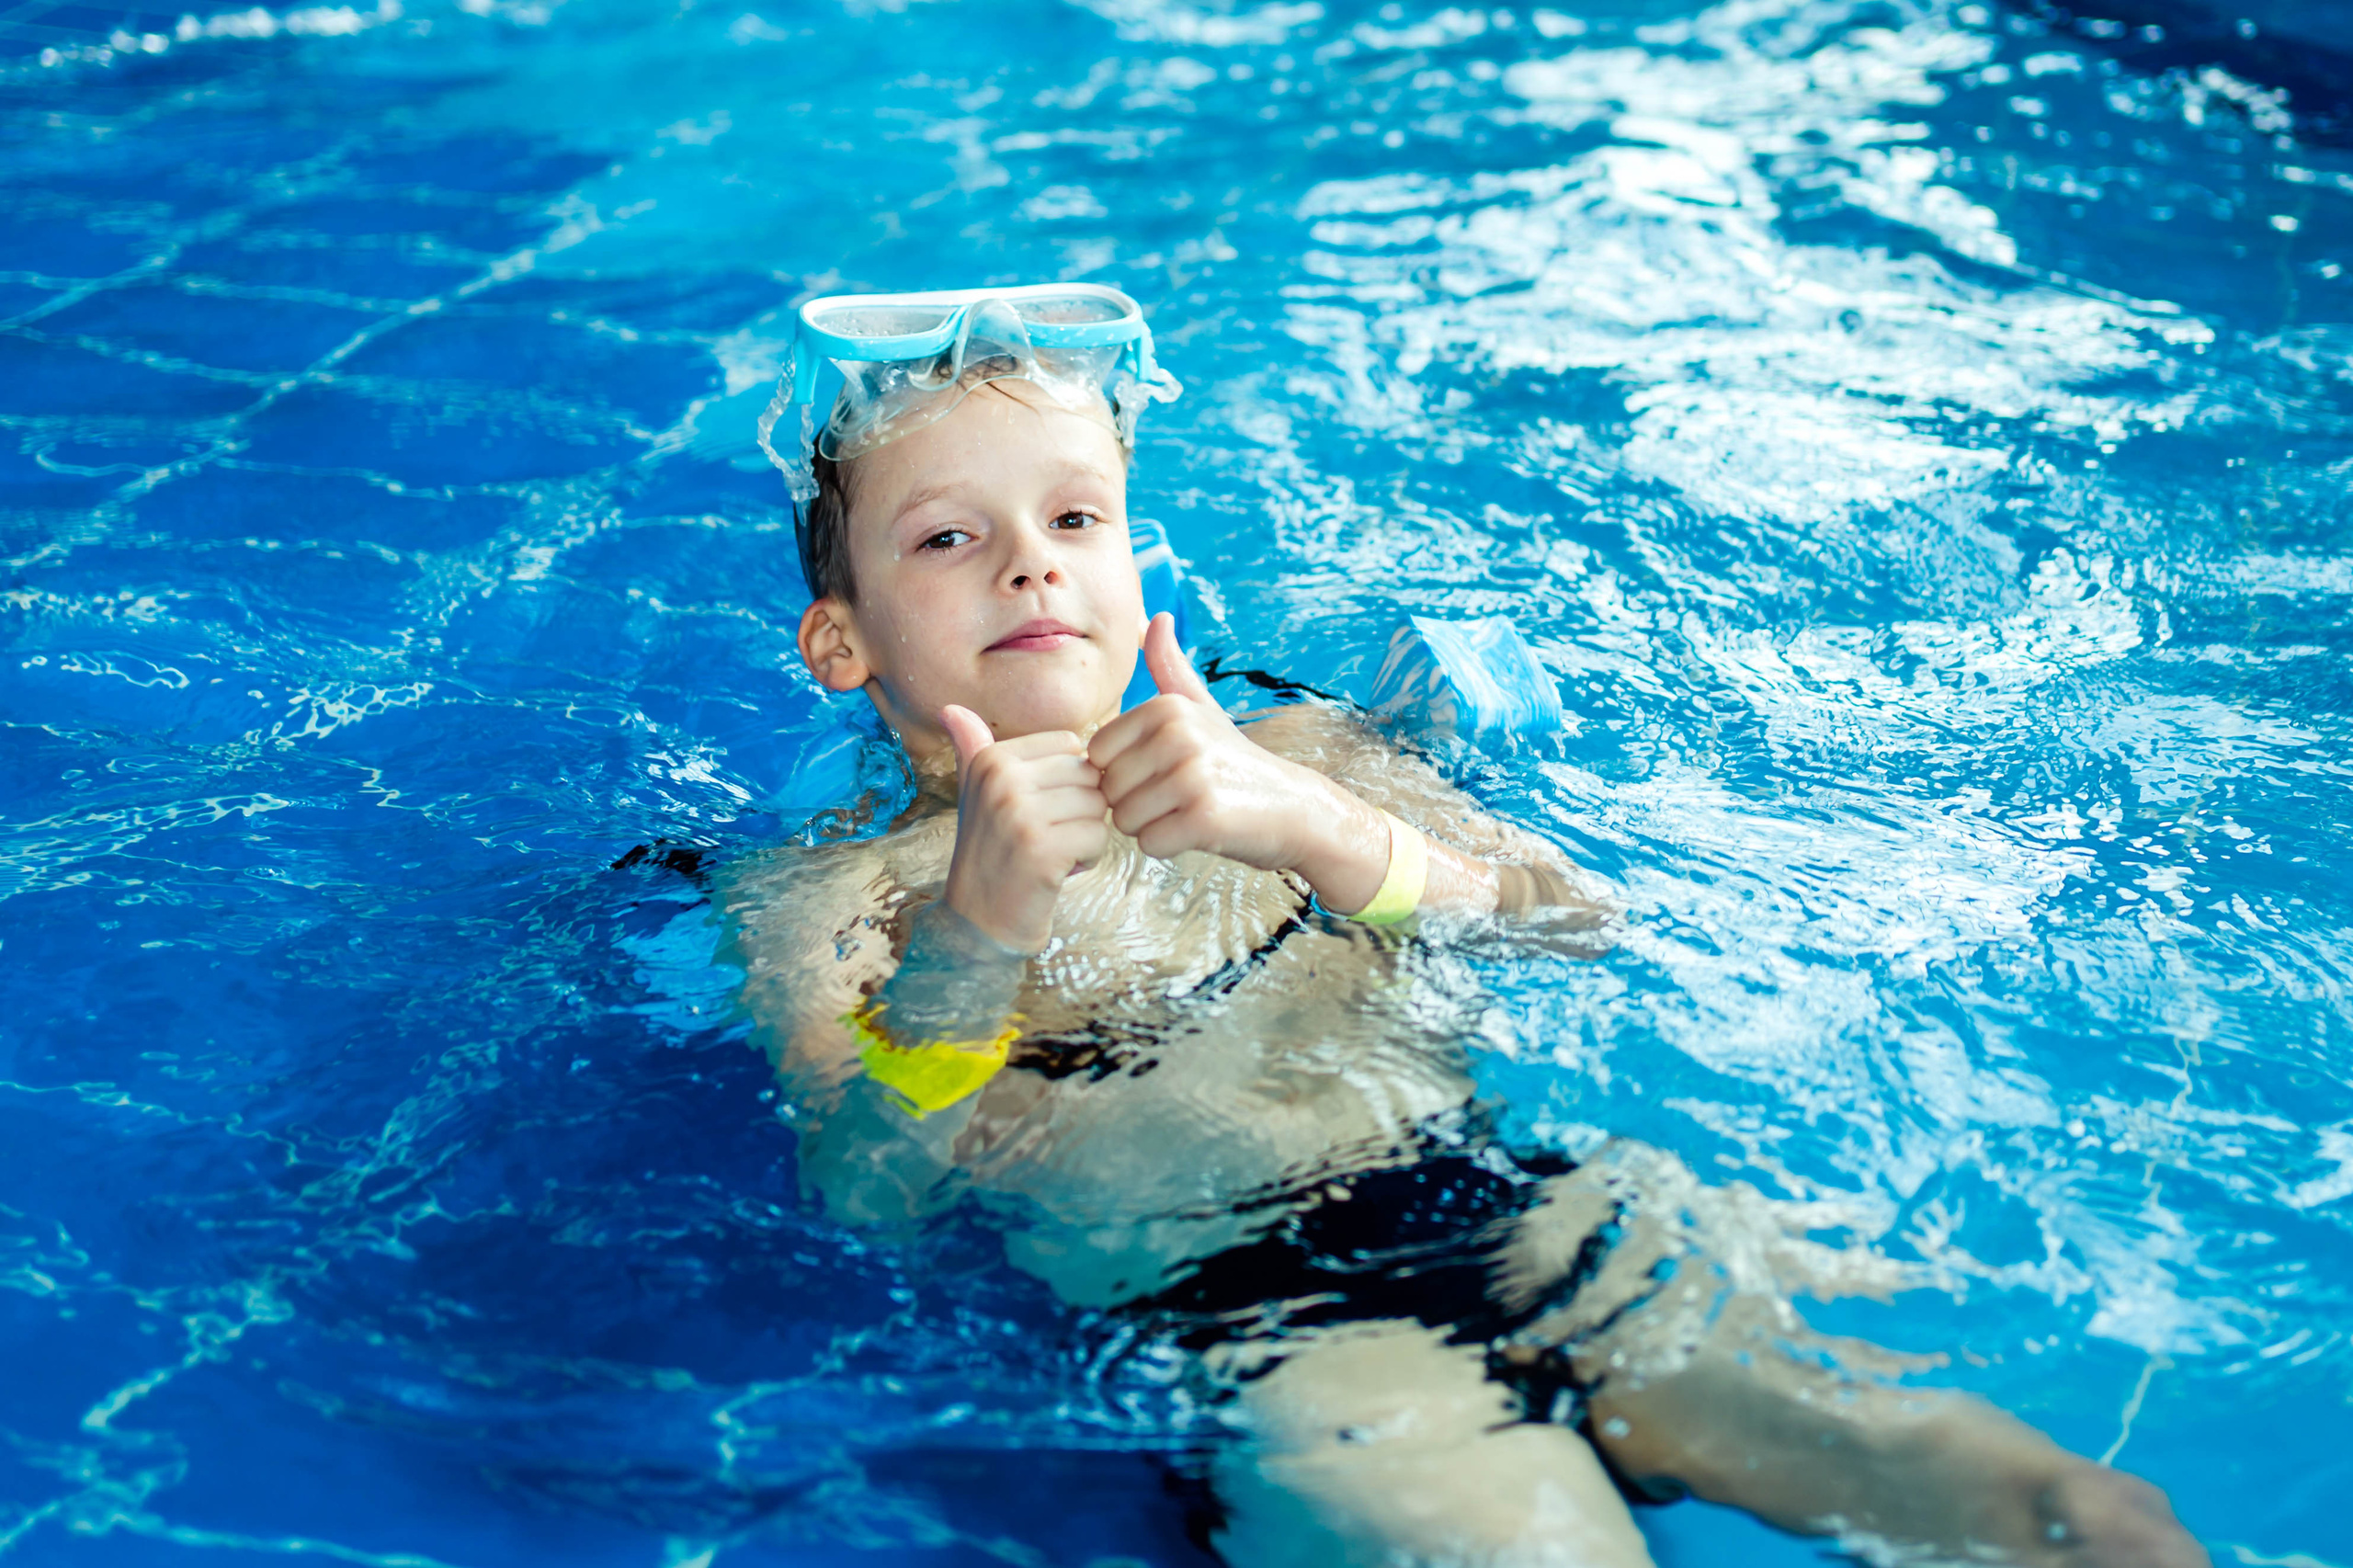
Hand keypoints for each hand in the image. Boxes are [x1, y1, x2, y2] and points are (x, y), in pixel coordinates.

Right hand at [940, 705, 1109, 951]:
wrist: (978, 923)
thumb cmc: (991, 855)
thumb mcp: (977, 795)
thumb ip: (974, 750)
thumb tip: (951, 707)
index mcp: (992, 760)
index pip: (1072, 746)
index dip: (1068, 782)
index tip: (1038, 810)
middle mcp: (1002, 780)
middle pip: (1089, 775)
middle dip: (1081, 811)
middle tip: (1047, 838)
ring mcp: (1020, 815)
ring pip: (1098, 806)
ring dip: (1086, 836)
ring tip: (1051, 854)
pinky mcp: (1041, 850)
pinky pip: (1098, 837)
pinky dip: (1088, 859)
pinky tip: (1058, 872)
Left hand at [1088, 614, 1390, 911]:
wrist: (1294, 808)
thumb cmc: (1234, 761)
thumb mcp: (1202, 707)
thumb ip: (1170, 666)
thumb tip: (1155, 616)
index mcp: (1165, 707)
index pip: (1097, 754)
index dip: (1122, 772)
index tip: (1162, 771)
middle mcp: (1177, 735)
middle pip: (1108, 790)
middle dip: (1136, 803)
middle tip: (1180, 796)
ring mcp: (1192, 775)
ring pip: (1124, 820)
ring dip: (1152, 826)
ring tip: (1189, 810)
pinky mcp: (1204, 817)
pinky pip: (1150, 844)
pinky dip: (1170, 846)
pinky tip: (1200, 830)